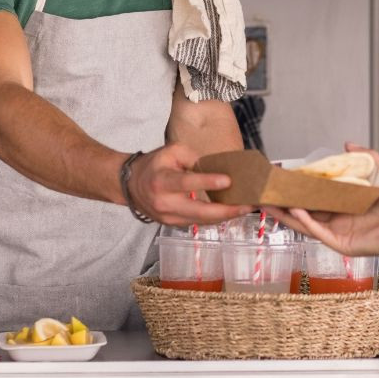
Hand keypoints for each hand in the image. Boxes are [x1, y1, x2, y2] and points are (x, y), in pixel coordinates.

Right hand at [126, 143, 251, 225]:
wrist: (130, 186)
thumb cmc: (153, 165)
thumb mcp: (170, 151)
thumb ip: (193, 157)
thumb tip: (216, 168)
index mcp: (162, 181)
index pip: (186, 182)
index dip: (207, 182)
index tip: (227, 181)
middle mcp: (165, 203)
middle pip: (199, 212)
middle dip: (226, 210)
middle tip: (247, 205)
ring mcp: (169, 218)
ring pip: (202, 221)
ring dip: (225, 216)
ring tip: (245, 208)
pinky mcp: (174, 225)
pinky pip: (198, 223)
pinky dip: (215, 218)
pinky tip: (230, 212)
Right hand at [265, 145, 378, 261]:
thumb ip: (366, 159)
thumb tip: (347, 145)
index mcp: (346, 206)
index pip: (316, 195)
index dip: (300, 187)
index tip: (284, 177)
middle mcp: (338, 219)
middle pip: (305, 210)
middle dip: (285, 201)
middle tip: (267, 190)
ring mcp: (337, 232)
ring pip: (305, 222)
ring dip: (286, 213)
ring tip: (268, 202)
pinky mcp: (339, 243)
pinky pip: (317, 231)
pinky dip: (304, 221)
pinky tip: (293, 209)